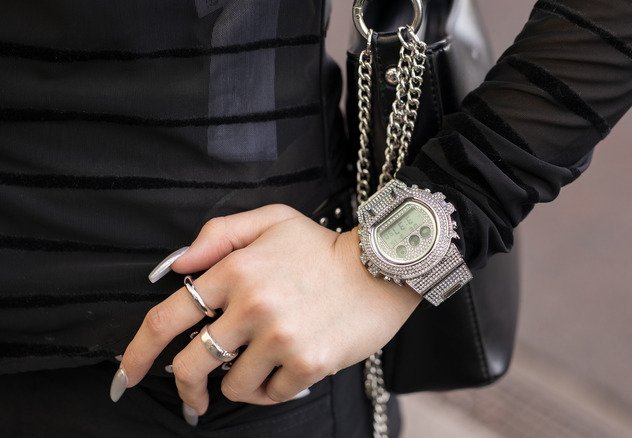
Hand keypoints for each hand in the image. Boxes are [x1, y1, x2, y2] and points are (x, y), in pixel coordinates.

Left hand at [114, 204, 421, 418]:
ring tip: (262, 365)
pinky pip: (270, 394)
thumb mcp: (271, 220)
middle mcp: (252, 305)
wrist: (383, 269)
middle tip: (190, 396)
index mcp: (236, 270)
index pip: (165, 319)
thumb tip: (177, 267)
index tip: (126, 375)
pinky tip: (287, 369)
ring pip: (232, 386)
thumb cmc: (324, 247)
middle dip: (183, 388)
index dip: (135, 353)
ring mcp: (280, 337)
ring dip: (239, 383)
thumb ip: (218, 234)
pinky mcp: (308, 362)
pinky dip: (272, 388)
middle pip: (189, 365)